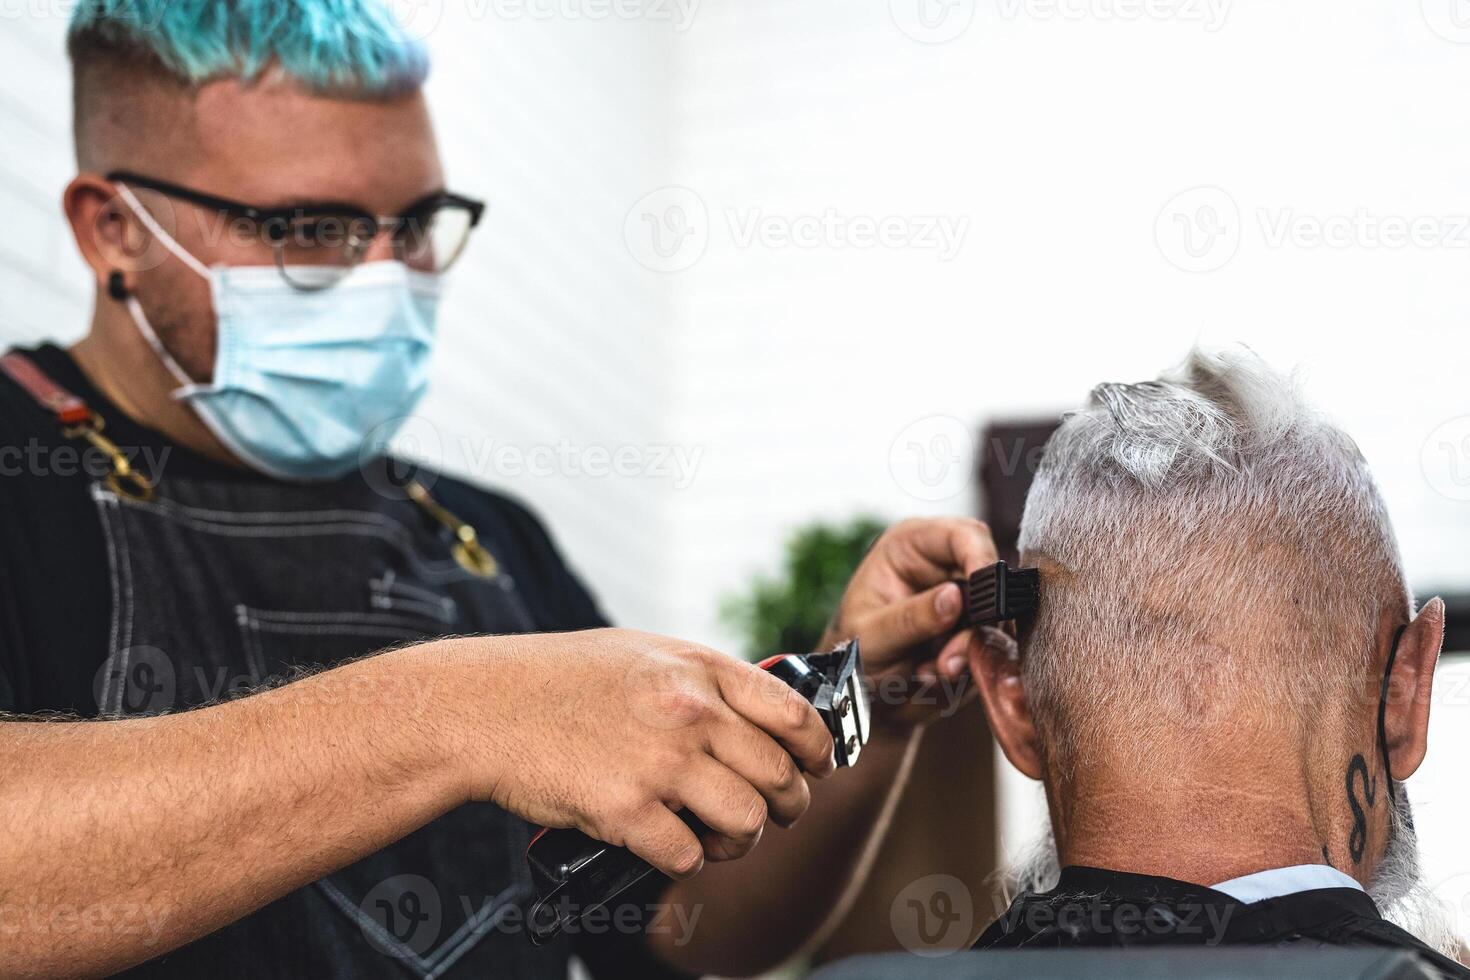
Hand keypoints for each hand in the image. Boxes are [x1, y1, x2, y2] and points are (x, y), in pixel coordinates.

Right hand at [445, 629, 835, 879]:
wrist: (484, 707)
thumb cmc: (559, 678)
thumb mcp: (644, 652)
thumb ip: (702, 679)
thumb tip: (757, 714)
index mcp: (699, 669)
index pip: (794, 715)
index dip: (818, 750)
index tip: (816, 768)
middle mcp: (691, 713)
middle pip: (780, 777)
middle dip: (788, 806)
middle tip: (776, 815)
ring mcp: (661, 763)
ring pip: (747, 821)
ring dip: (742, 840)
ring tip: (721, 837)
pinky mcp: (626, 812)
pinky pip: (689, 855)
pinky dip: (688, 859)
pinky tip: (670, 845)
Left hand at [821, 517, 997, 730]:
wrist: (855, 690)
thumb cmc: (851, 649)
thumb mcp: (871, 634)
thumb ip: (911, 617)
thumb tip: (954, 598)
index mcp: (911, 546)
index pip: (962, 535)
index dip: (981, 558)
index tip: (987, 596)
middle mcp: (942, 566)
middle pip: (988, 579)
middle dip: (976, 623)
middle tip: (950, 661)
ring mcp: (962, 600)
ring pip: (994, 619)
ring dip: (968, 652)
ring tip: (931, 673)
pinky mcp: (973, 632)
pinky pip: (990, 647)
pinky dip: (967, 668)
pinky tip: (932, 676)